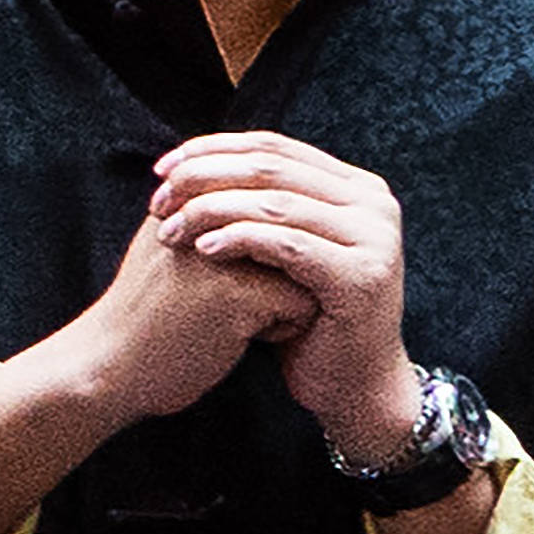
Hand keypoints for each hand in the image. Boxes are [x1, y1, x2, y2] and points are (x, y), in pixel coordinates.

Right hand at [45, 171, 313, 431]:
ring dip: (282, 297)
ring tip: (229, 316)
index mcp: (192, 191)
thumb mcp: (171, 243)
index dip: (265, 249)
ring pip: (307, 266)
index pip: (274, 201)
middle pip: (297, 232)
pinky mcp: (237, 292)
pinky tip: (233, 339)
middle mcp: (209, 212)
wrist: (107, 367)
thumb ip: (211, 213)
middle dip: (280, 271)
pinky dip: (281, 329)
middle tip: (224, 302)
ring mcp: (223, 251)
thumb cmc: (151, 309)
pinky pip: (304, 303)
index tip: (219, 280)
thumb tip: (281, 188)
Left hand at [147, 134, 424, 435]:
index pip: (275, 146)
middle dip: (205, 178)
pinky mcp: (362, 276)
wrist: (355, 387)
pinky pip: (289, 246)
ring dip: (213, 211)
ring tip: (172, 230)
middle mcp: (374, 204)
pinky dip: (242, 241)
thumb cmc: (309, 320)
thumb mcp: (287, 251)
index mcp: (356, 188)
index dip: (212, 150)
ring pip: (277, 203)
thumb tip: (191, 165)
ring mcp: (375, 238)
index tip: (161, 169)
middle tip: (159, 199)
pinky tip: (205, 249)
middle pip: (273, 168)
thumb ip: (264, 208)